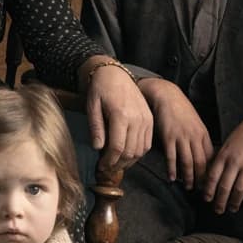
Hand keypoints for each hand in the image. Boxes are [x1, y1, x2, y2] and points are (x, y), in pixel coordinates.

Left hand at [80, 57, 152, 171]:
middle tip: (107, 169)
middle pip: (130, 152)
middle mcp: (137, 119)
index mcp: (121, 115)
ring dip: (128, 161)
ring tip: (116, 164)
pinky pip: (147, 143)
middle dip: (118, 164)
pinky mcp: (150, 120)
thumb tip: (97, 148)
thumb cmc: (100, 88)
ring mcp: (146, 120)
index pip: (117, 147)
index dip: (109, 161)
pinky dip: (138, 153)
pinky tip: (127, 155)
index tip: (101, 167)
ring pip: (140, 150)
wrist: (115, 73)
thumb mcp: (92, 105)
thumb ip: (96, 127)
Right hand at [139, 77, 212, 188]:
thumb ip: (200, 139)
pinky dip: (172, 169)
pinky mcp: (168, 136)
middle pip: (201, 163)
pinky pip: (172, 156)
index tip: (213, 185)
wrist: (167, 96)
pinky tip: (173, 178)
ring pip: (188, 162)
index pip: (211, 158)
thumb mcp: (195, 123)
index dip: (213, 173)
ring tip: (189, 187)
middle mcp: (194, 137)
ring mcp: (181, 137)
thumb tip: (205, 156)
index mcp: (203, 134)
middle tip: (204, 193)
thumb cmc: (181, 110)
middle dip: (203, 179)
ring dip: (189, 177)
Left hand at [202, 107, 242, 213]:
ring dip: (235, 202)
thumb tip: (210, 174)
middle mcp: (234, 161)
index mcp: (223, 155)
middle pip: (224, 186)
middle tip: (217, 210)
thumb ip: (219, 159)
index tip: (206, 199)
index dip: (208, 190)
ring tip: (232, 209)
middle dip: (220, 201)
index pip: (212, 176)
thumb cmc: (241, 135)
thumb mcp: (226, 144)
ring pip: (240, 189)